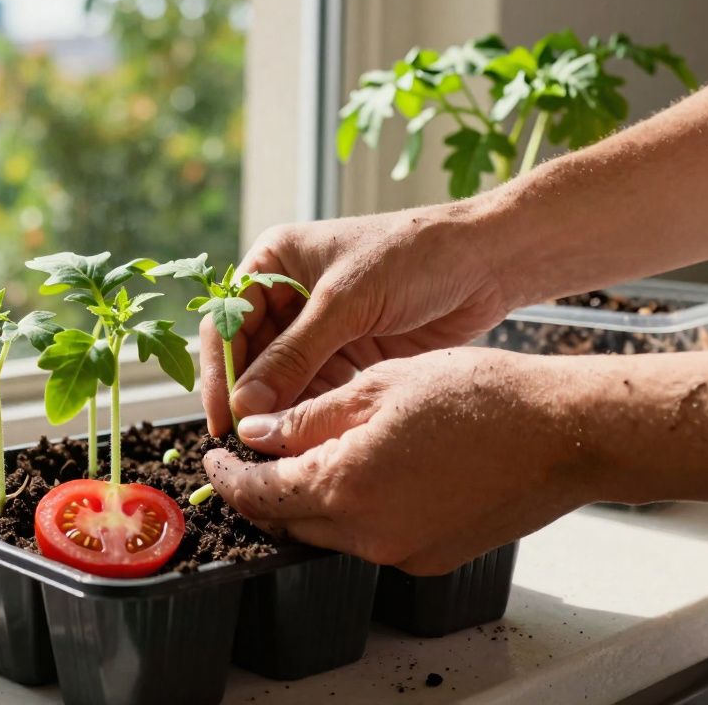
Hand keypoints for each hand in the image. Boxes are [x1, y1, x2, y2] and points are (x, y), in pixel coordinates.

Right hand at [201, 206, 511, 435]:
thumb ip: (294, 355)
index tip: (223, 419)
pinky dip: (309, 414)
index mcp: (274, 262)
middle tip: (246, 445)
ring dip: (278, 412)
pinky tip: (306, 440)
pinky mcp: (347, 353)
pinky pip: (315, 390)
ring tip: (274, 450)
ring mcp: (318, 327)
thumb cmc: (413, 256)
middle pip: (250, 356)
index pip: (228, 322)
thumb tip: (246, 406)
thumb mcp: (346, 302)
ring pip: (281, 380)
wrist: (486, 262)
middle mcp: (288, 295)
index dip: (221, 373)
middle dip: (249, 399)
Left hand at [201, 348, 596, 573]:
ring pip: (328, 531)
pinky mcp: (431, 558)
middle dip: (261, 491)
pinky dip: (352, 509)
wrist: (563, 434)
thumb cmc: (479, 397)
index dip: (228, 476)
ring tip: (307, 454)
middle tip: (249, 458)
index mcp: (343, 487)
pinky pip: (371, 537)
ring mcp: (401, 553)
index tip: (213, 458)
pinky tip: (363, 471)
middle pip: (288, 520)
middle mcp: (367, 535)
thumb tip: (257, 432)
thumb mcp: (377, 387)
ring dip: (307, 498)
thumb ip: (306, 417)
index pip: (258, 494)